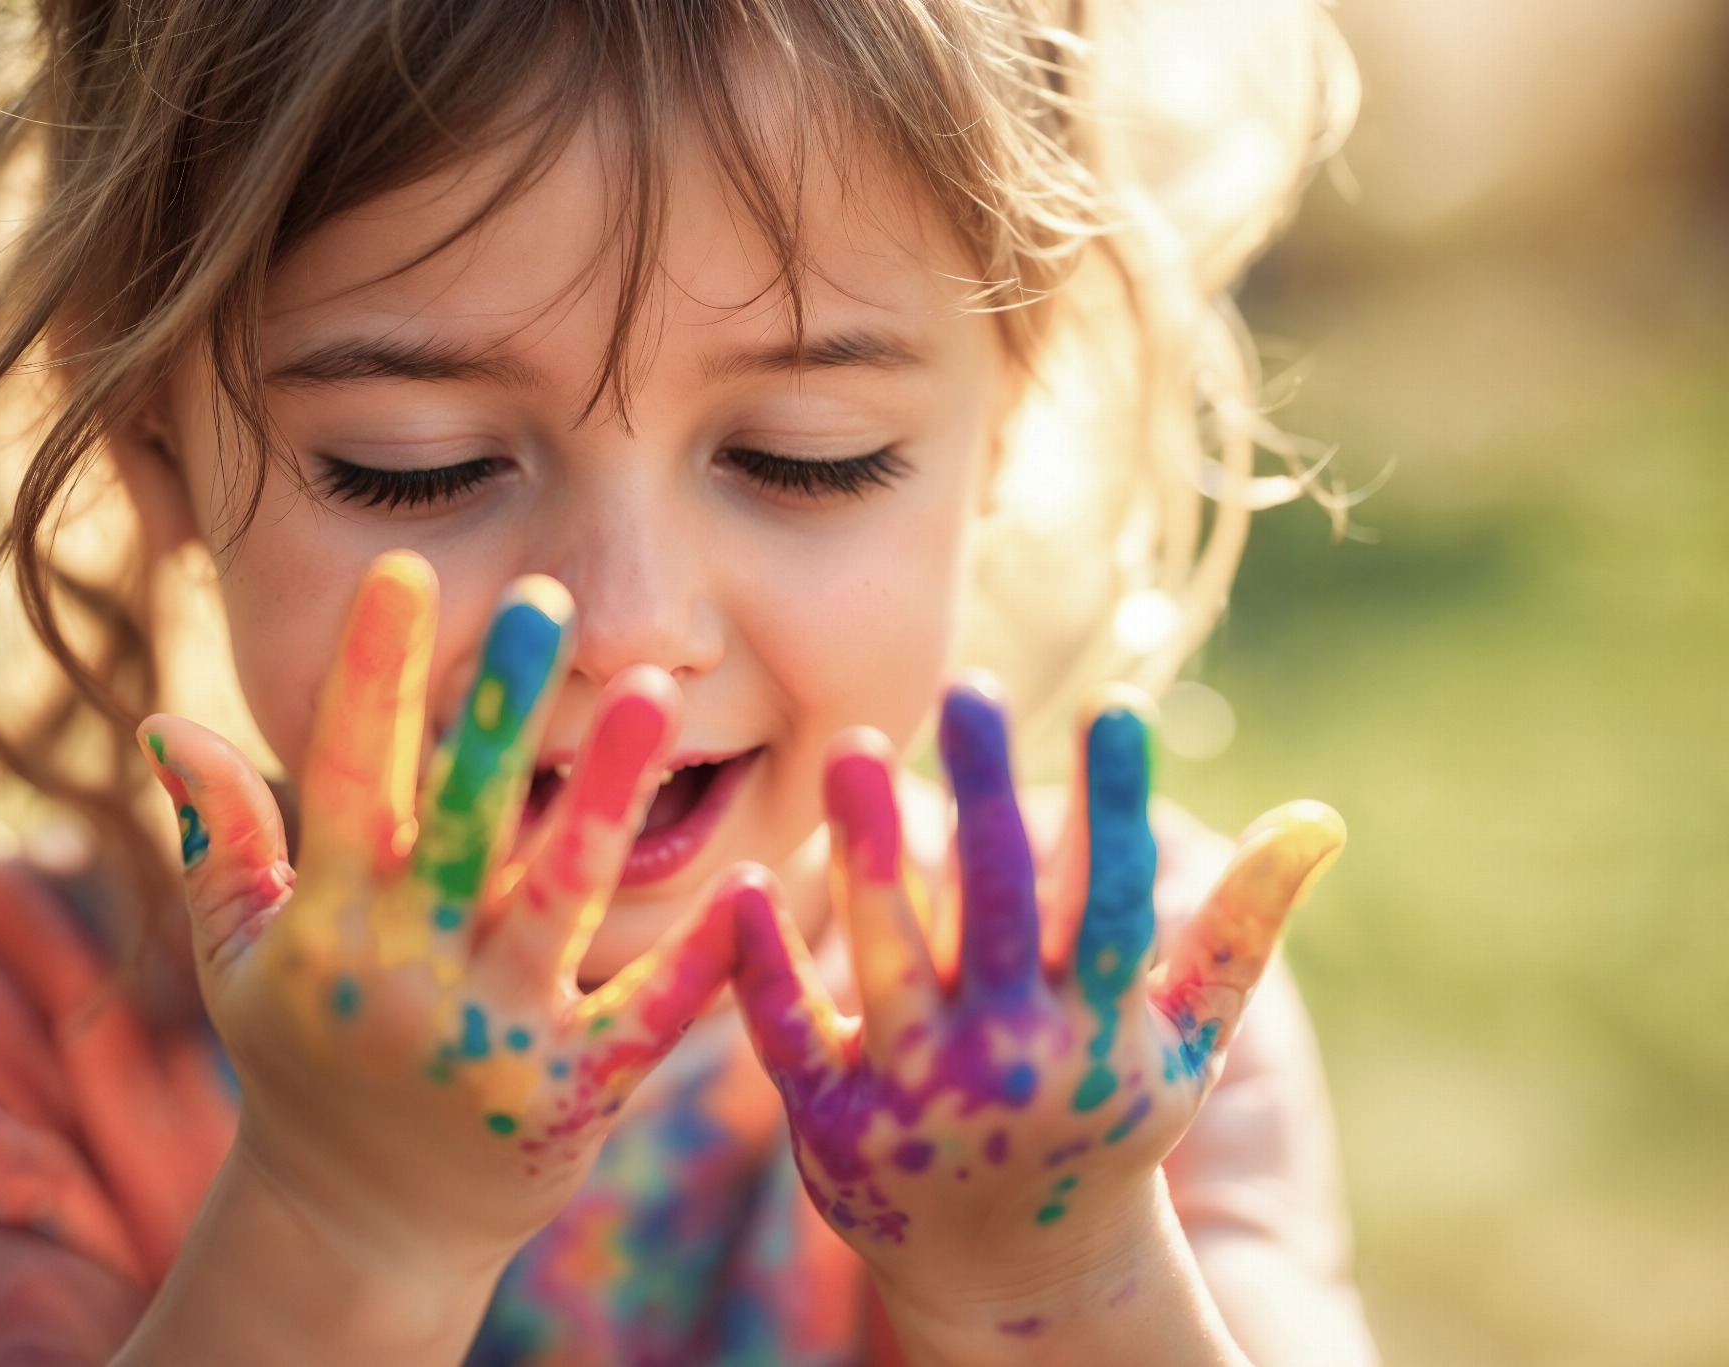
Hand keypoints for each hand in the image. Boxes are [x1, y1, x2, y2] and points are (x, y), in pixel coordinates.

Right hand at [137, 551, 739, 1272]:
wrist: (362, 1230)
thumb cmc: (305, 1064)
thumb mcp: (241, 958)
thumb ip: (219, 840)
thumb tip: (164, 721)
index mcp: (328, 926)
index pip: (343, 780)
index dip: (371, 677)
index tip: (405, 570)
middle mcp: (407, 974)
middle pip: (461, 824)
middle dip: (500, 712)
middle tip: (545, 600)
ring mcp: (494, 1037)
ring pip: (560, 901)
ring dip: (608, 798)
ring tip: (659, 695)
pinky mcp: (573, 1093)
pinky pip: (645, 1019)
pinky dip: (700, 963)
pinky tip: (756, 885)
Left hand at [727, 681, 1344, 1341]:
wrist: (1019, 1283)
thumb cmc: (1104, 1125)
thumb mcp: (1183, 1042)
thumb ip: (1239, 927)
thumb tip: (1321, 816)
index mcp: (1103, 1034)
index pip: (1113, 905)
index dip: (1116, 808)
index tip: (1113, 706)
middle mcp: (1013, 1063)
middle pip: (996, 910)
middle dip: (986, 797)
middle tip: (967, 689)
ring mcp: (918, 1096)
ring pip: (888, 958)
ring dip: (869, 852)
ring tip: (849, 746)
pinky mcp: (834, 1126)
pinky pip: (790, 1035)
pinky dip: (767, 966)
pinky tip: (745, 885)